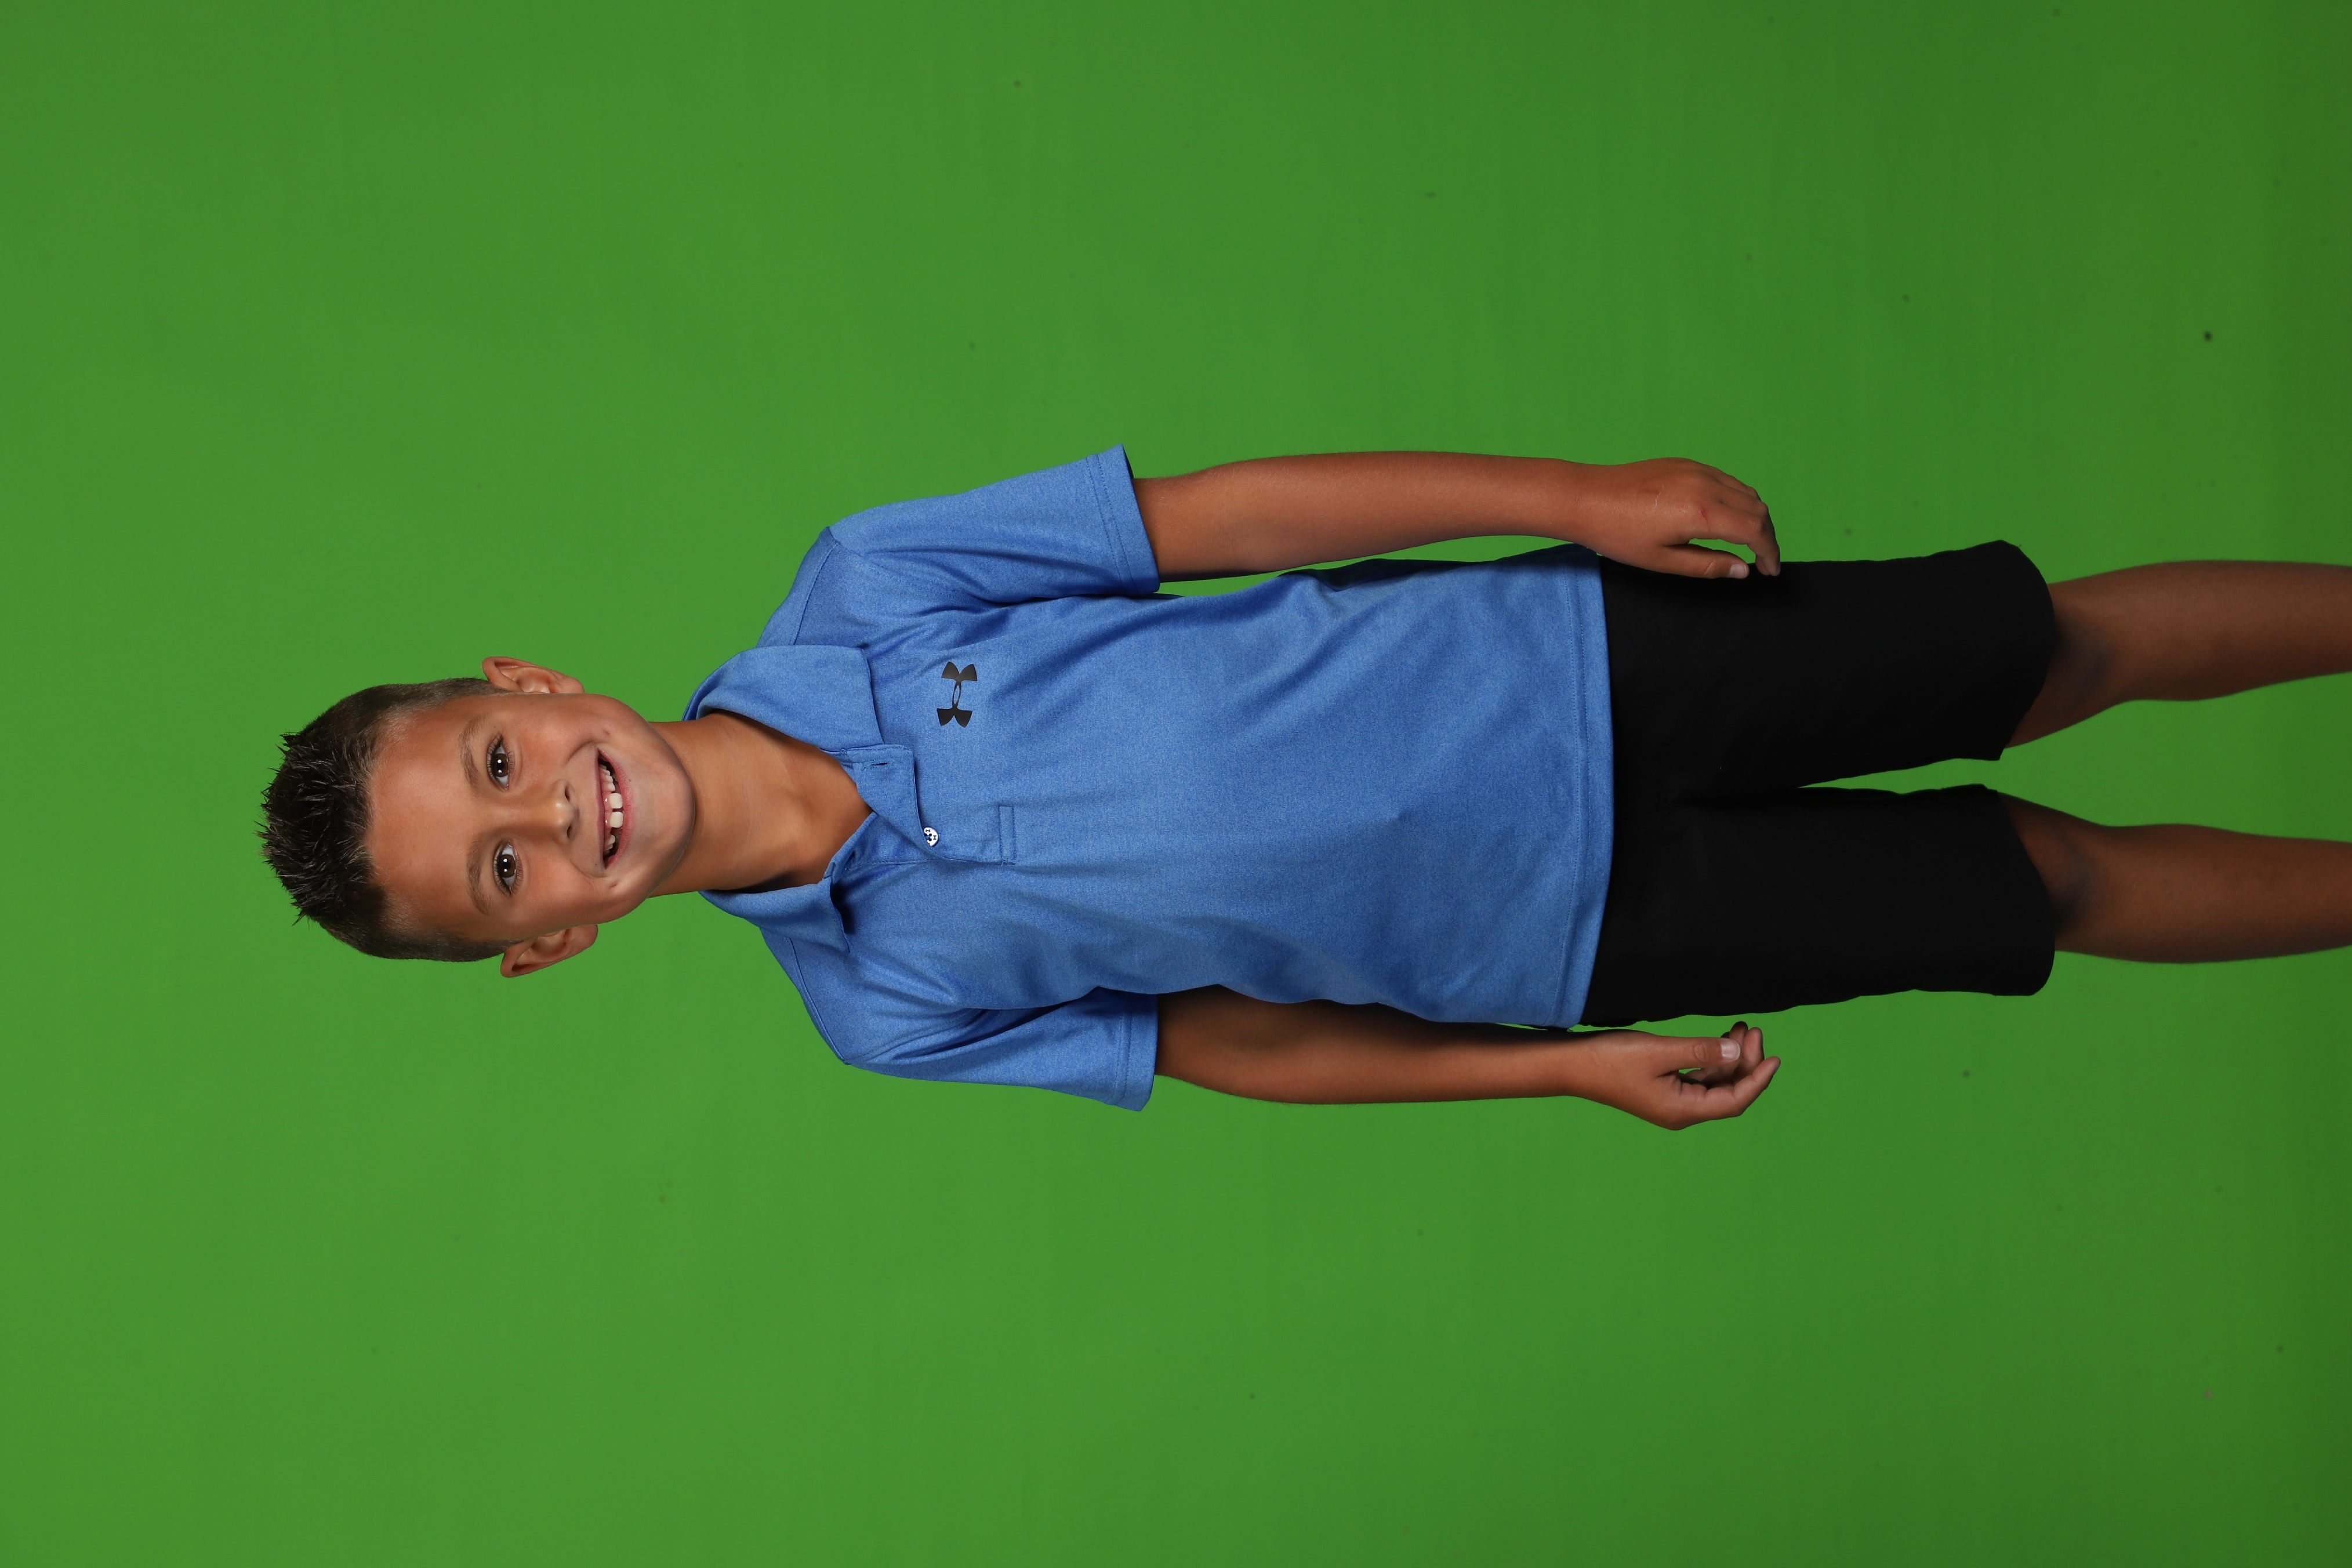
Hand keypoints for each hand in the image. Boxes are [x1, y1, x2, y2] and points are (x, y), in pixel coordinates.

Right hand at [1563, 1022, 1780, 1128]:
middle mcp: (1681, 1112)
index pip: (1735, 1100)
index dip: (1758, 1080)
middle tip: (1752, 1030)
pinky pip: (1698, 1078)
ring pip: (1714, 1084)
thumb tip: (1735, 1049)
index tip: (1775, 1057)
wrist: (1573, 1065)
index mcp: (1682, 1110)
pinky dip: (1712, 1060)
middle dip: (1745, 1062)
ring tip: (1739, 1027)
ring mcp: (1672, 1102)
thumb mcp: (1660, 1051)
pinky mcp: (1663, 1090)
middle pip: (1727, 1092)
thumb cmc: (1611, 1059)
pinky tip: (1718, 1040)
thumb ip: (1700, 1051)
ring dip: (1729, 1058)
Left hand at [1567, 459, 1777, 578]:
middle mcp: (1705, 485)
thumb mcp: (1663, 561)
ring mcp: (1696, 470)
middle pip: (1757, 508)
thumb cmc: (1618, 534)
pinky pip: (1725, 480)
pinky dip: (1737, 500)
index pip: (1755, 531)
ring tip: (1749, 542)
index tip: (1771, 570)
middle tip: (1764, 560)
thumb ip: (1708, 565)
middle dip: (1767, 536)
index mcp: (1701, 512)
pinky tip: (1727, 518)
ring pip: (1745, 492)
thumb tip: (1742, 569)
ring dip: (1754, 517)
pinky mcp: (1685, 464)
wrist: (1586, 498)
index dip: (1770, 552)